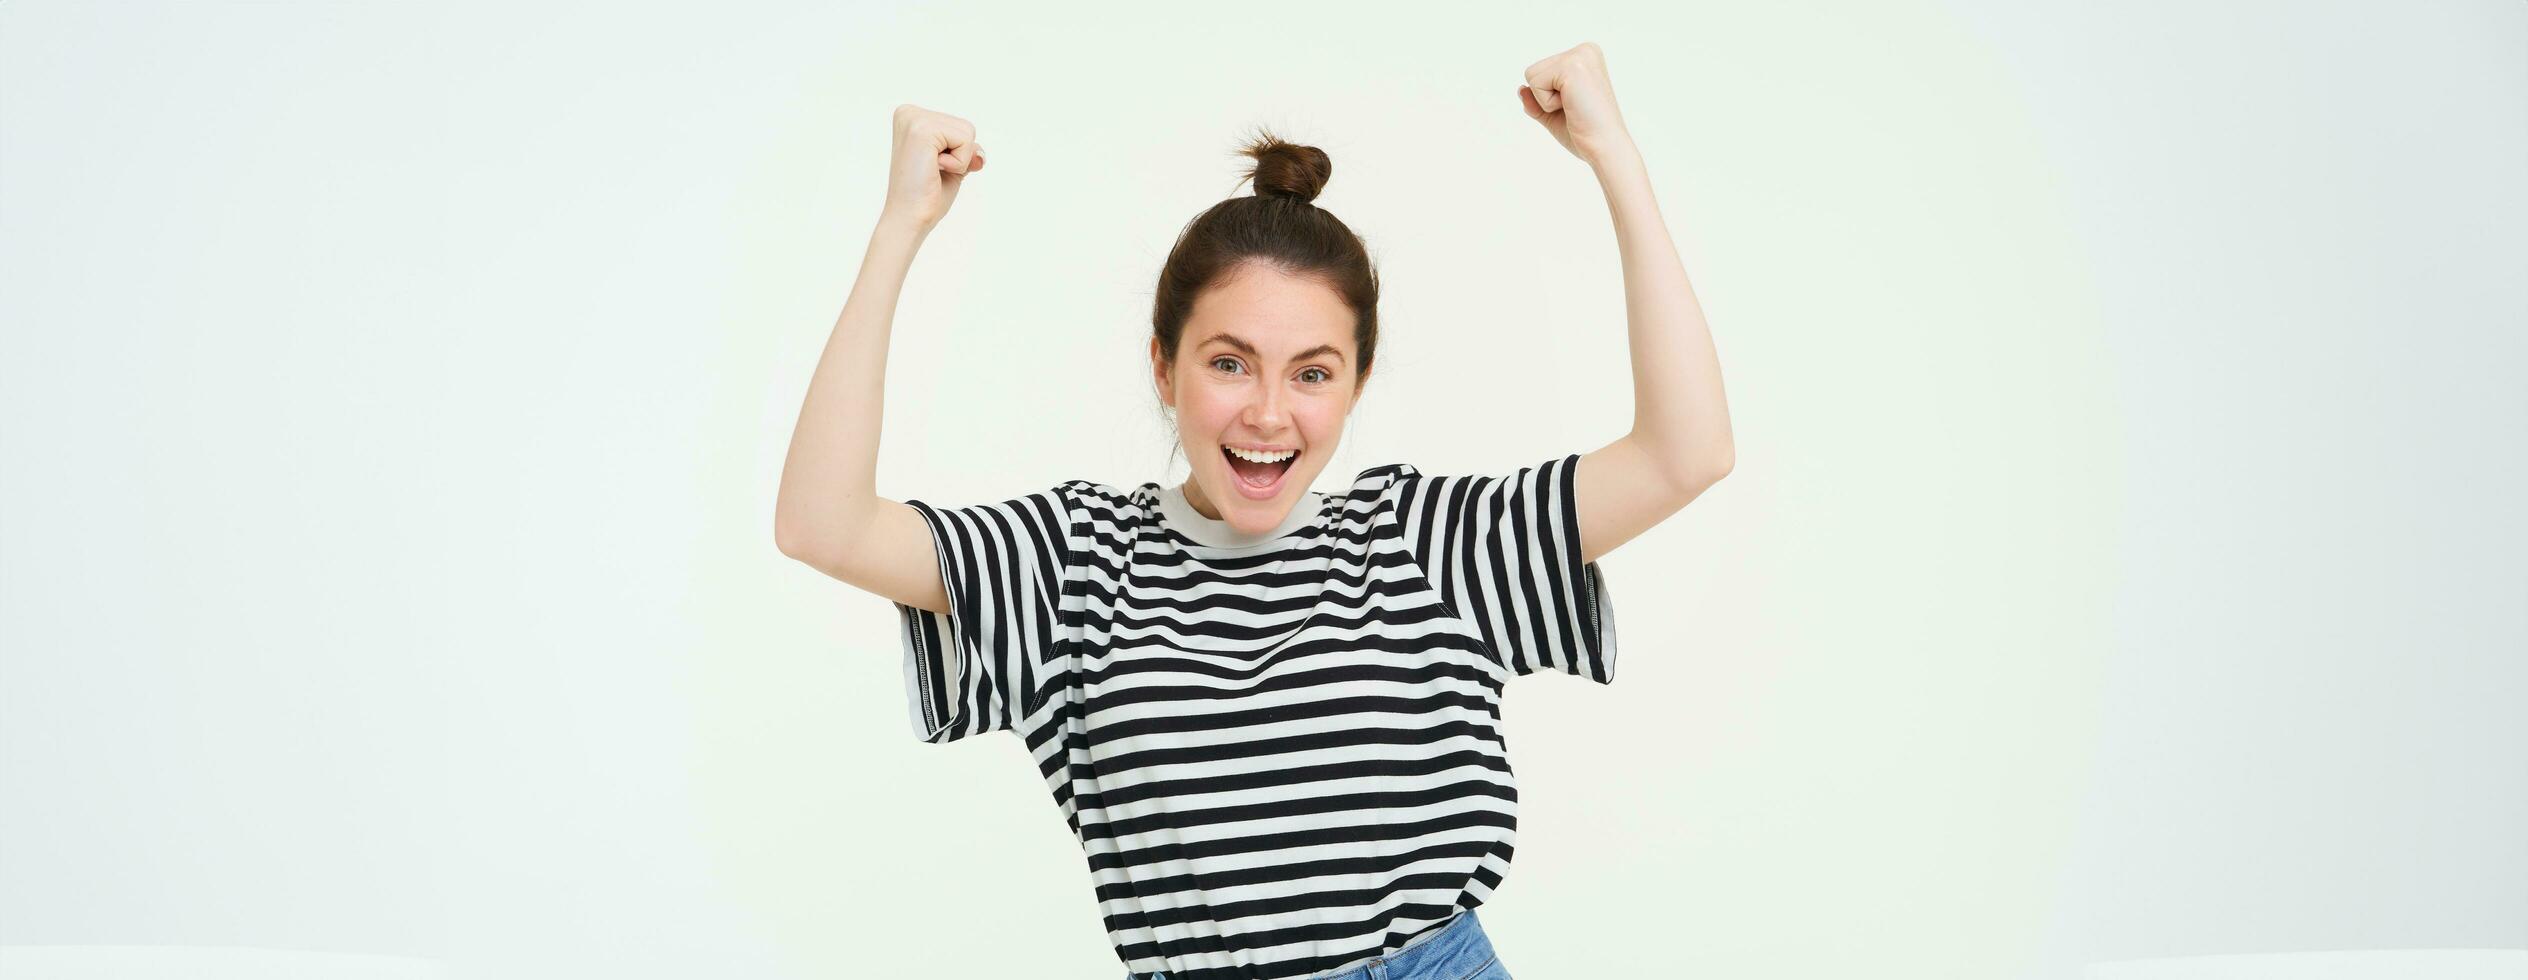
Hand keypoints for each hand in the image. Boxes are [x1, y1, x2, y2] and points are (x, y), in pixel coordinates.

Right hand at [882, 104, 985, 231]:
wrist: (909, 218)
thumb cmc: (926, 196)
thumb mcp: (952, 166)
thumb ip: (966, 150)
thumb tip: (979, 154)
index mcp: (911, 117)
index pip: (959, 127)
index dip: (956, 154)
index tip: (932, 167)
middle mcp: (909, 113)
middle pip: (966, 126)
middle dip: (959, 155)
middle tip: (932, 171)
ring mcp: (913, 119)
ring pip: (968, 132)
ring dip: (959, 160)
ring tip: (933, 170)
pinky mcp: (921, 130)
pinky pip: (965, 141)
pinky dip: (958, 163)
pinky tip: (934, 170)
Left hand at [1517, 42, 1634, 167]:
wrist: (1605, 148)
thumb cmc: (1586, 133)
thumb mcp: (1554, 114)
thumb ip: (1536, 100)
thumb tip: (1520, 89)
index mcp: (1585, 57)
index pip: (1542, 72)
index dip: (1549, 98)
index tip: (1576, 106)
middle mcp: (1585, 50)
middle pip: (1533, 71)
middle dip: (1545, 97)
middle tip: (1574, 108)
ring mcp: (1580, 55)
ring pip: (1531, 76)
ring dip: (1546, 100)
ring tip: (1574, 106)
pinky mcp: (1572, 66)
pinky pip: (1535, 84)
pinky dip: (1547, 103)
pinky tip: (1572, 106)